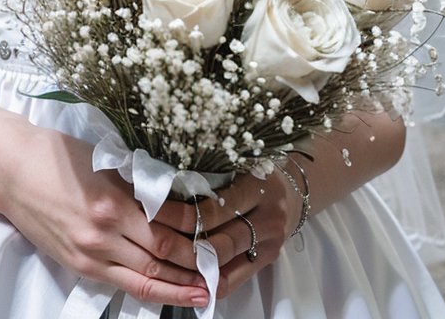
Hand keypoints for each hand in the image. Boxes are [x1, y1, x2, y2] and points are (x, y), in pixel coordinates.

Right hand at [0, 123, 210, 309]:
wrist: (11, 170)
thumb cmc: (57, 154)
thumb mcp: (105, 161)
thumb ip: (137, 184)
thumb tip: (175, 197)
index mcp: (112, 201)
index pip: (167, 226)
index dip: (197, 234)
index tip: (220, 232)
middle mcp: (104, 234)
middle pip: (161, 257)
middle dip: (195, 265)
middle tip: (223, 267)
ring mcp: (90, 254)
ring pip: (145, 277)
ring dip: (178, 286)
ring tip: (206, 291)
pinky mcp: (79, 265)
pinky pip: (122, 284)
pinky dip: (150, 289)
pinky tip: (169, 291)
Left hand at [152, 168, 301, 298]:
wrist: (294, 189)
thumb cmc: (256, 170)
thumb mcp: (238, 163)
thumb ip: (210, 176)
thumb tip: (163, 184)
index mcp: (258, 186)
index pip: (214, 208)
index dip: (180, 213)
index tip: (151, 208)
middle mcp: (269, 218)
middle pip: (219, 242)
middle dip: (181, 245)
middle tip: (150, 242)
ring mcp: (271, 243)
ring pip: (224, 264)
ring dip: (190, 266)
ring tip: (161, 261)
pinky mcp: (268, 260)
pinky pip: (234, 279)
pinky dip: (207, 281)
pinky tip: (184, 279)